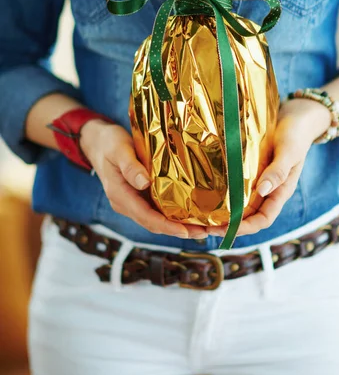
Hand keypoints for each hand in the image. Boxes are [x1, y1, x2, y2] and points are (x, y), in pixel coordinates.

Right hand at [80, 119, 207, 238]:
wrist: (98, 142)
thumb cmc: (109, 143)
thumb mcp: (118, 149)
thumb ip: (130, 166)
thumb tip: (144, 183)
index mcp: (120, 195)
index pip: (146, 216)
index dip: (166, 226)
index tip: (185, 230)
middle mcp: (127, 204)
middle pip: (155, 223)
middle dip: (180, 230)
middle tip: (205, 232)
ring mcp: (134, 202)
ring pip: (159, 219)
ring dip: (181, 226)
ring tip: (206, 228)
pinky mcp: (141, 197)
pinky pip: (159, 210)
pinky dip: (176, 215)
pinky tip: (193, 215)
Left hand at [206, 98, 330, 236]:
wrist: (298, 117)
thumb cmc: (296, 134)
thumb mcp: (289, 152)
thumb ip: (278, 171)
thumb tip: (262, 191)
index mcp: (280, 191)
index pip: (262, 219)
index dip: (244, 228)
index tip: (224, 230)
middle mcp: (268, 190)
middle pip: (247, 216)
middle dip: (227, 225)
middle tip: (203, 227)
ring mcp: (259, 180)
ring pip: (240, 203)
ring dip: (223, 212)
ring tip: (200, 215)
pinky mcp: (251, 169)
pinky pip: (236, 186)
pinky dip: (223, 193)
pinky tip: (207, 191)